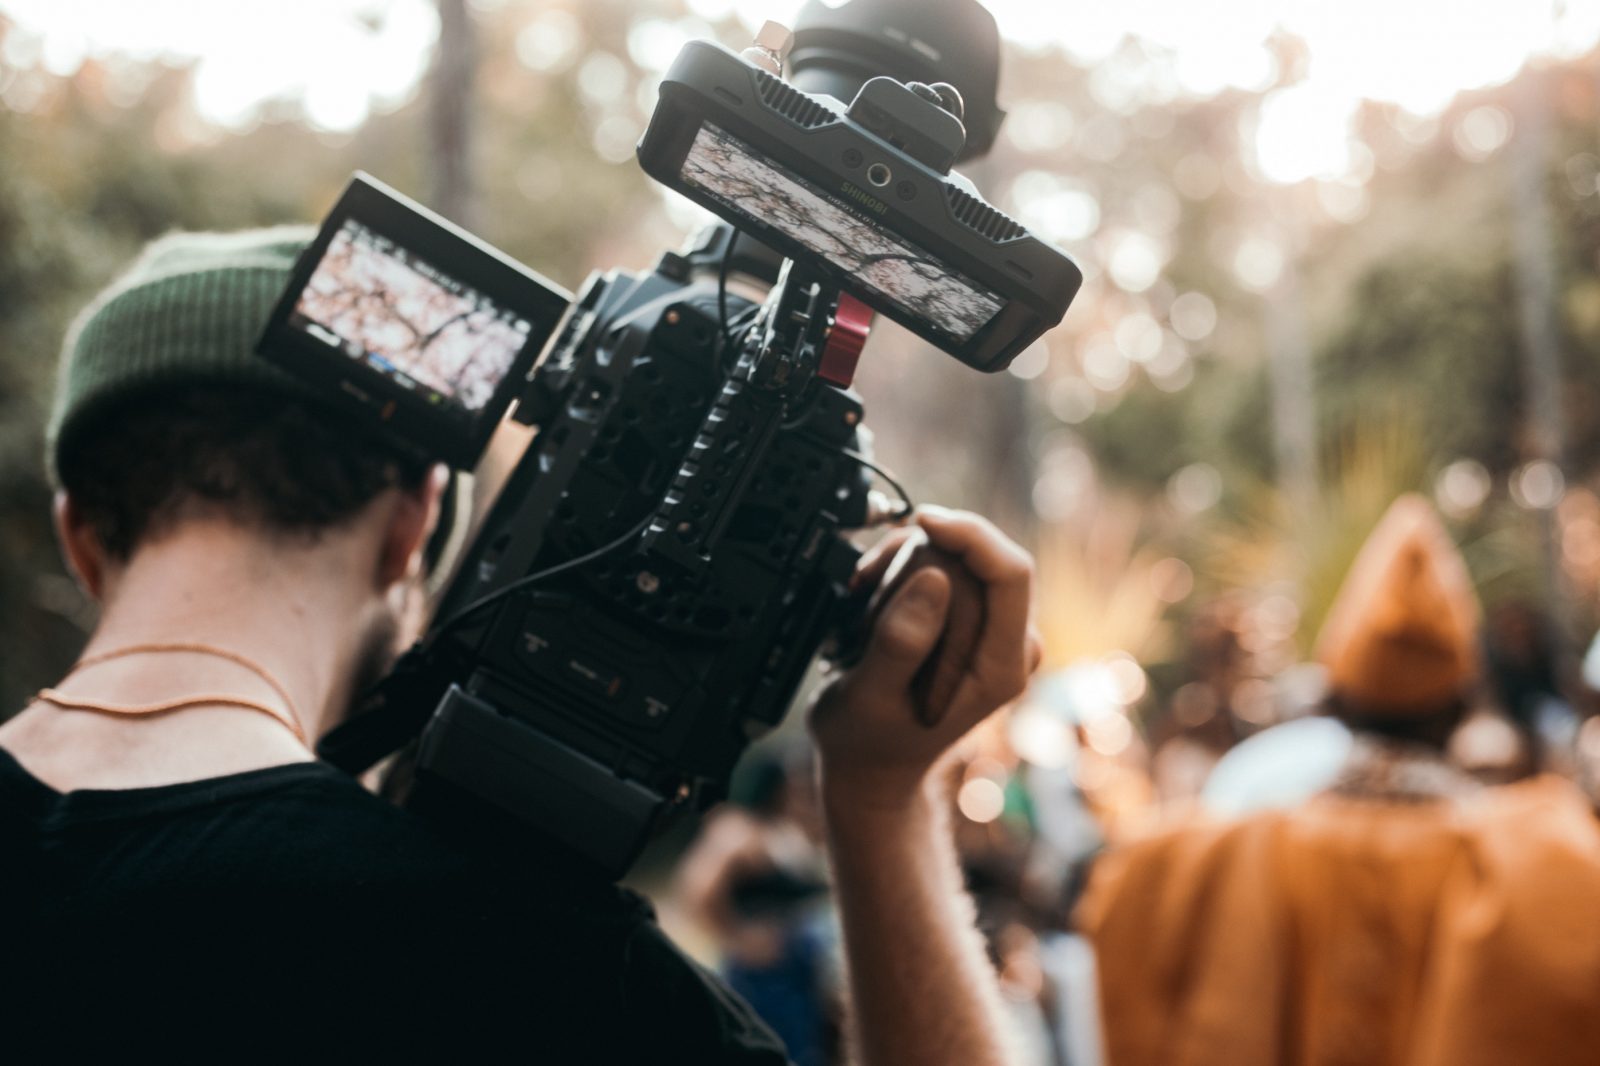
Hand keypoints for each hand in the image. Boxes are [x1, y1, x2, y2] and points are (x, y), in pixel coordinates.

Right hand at [809, 506, 1040, 807]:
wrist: (872, 766)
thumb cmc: (868, 742)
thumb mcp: (869, 696)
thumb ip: (901, 642)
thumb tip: (935, 577)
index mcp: (1000, 669)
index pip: (1011, 573)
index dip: (969, 534)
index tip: (922, 522)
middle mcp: (1011, 648)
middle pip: (987, 559)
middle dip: (926, 551)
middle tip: (870, 581)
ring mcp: (995, 635)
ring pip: (966, 560)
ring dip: (911, 562)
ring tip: (865, 600)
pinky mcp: (976, 625)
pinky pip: (952, 572)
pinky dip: (910, 570)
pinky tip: (875, 597)